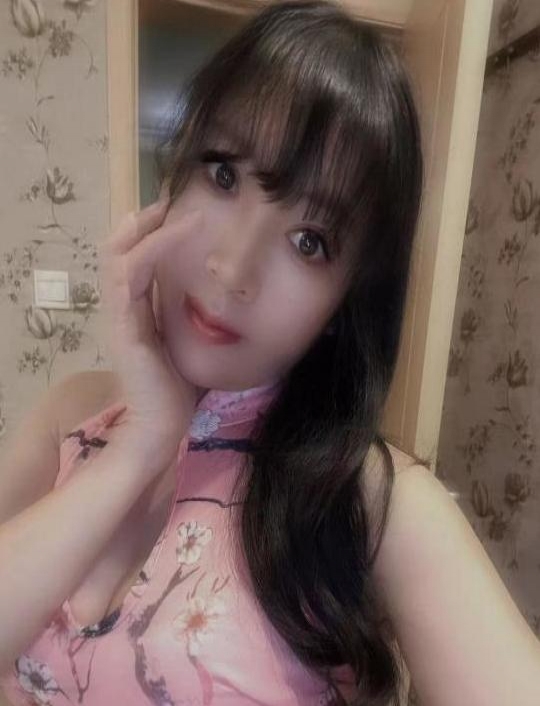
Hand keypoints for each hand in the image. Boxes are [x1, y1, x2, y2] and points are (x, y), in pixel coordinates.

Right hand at [98, 198, 202, 472]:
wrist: (162, 427)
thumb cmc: (178, 390)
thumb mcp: (189, 343)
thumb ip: (194, 320)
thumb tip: (224, 302)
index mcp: (135, 311)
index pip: (135, 259)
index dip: (152, 232)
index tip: (180, 211)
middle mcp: (122, 307)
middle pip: (118, 248)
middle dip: (144, 219)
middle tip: (172, 198)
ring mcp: (119, 314)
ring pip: (119, 253)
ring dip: (148, 224)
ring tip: (174, 205)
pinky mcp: (124, 323)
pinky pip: (133, 271)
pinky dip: (158, 244)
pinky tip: (184, 228)